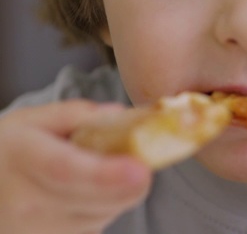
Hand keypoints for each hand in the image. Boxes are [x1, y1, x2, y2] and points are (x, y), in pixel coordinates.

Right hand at [0, 100, 151, 233]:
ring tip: (105, 173)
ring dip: (118, 195)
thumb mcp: (32, 120)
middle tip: (145, 163)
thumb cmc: (10, 150)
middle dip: (130, 185)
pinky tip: (91, 193)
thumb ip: (76, 114)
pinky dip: (105, 208)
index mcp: (21, 158)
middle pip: (94, 200)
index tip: (140, 170)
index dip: (106, 174)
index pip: (67, 171)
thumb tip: (118, 115)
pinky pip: (94, 226)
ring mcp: (35, 231)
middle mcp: (25, 202)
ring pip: (101, 216)